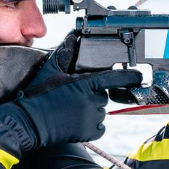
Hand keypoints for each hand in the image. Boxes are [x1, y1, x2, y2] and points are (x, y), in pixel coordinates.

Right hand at [0, 56, 142, 154]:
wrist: (28, 123)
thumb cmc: (37, 95)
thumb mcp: (50, 70)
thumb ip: (65, 52)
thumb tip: (73, 36)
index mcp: (85, 83)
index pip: (115, 78)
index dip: (130, 76)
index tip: (140, 76)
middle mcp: (92, 100)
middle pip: (103, 96)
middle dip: (92, 96)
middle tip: (72, 99)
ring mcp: (92, 117)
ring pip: (100, 112)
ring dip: (90, 111)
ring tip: (70, 111)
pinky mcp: (90, 133)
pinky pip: (99, 128)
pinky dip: (91, 126)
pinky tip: (74, 122)